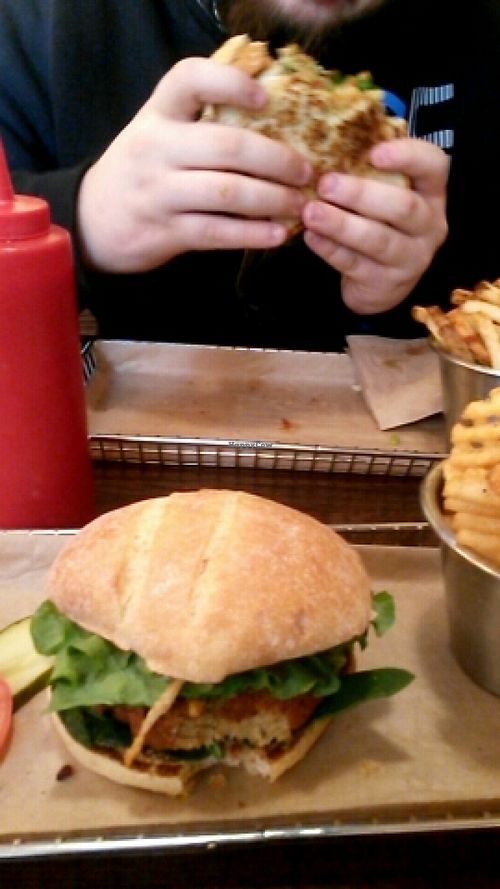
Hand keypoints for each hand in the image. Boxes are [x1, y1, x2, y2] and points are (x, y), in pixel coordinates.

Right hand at [77, 58, 310, 272]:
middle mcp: (155, 148)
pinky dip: (252, 234)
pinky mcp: (164, 231)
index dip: (230, 82)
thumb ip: (199, 123)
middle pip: (226, 145)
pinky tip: (278, 234)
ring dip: (272, 199)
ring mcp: (158, 192)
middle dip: (277, 159)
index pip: (189, 79)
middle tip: (306, 171)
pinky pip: (217, 231)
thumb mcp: (157, 134)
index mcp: (157, 114)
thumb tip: (275, 124)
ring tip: (299, 204)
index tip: (265, 98)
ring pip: (227, 192)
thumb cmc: (141, 172)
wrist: (92, 222)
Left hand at [302, 138, 448, 314]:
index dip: (407, 156)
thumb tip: (329, 133)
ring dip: (341, 225)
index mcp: (431, 193)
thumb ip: (370, 170)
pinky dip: (330, 250)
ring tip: (311, 212)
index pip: (434, 165)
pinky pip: (356, 265)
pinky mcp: (387, 284)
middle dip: (361, 194)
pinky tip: (311, 237)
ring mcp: (412, 258)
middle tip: (325, 184)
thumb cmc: (379, 223)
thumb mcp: (385, 193)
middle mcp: (430, 226)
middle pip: (402, 207)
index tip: (374, 152)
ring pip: (377, 240)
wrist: (381, 282)